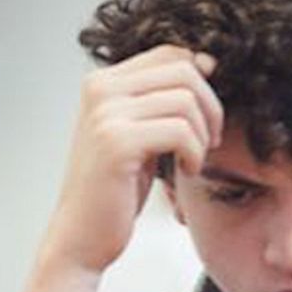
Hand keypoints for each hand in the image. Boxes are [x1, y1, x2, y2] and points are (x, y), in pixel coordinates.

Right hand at [43, 44, 222, 274]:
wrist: (81, 237)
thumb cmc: (114, 190)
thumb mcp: (138, 134)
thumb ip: (160, 99)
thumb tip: (205, 60)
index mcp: (102, 82)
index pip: (172, 53)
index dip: (202, 81)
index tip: (206, 119)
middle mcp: (100, 89)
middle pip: (184, 71)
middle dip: (210, 108)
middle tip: (210, 142)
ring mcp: (106, 114)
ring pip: (186, 101)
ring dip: (203, 136)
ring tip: (192, 160)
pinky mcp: (118, 143)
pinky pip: (181, 131)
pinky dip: (195, 153)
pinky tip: (186, 170)